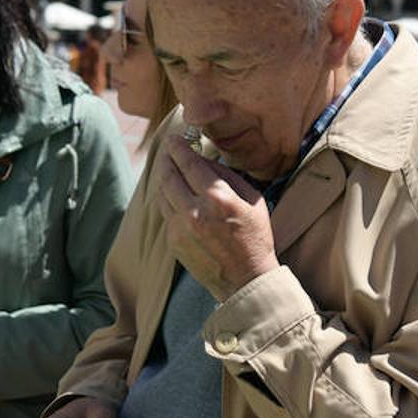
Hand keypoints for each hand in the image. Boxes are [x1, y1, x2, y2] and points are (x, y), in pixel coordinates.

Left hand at [153, 132, 278, 301]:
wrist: (245, 280)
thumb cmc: (255, 237)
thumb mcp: (253, 200)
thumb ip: (228, 176)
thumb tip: (206, 159)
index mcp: (217, 198)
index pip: (189, 163)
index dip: (179, 147)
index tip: (175, 138)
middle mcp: (194, 211)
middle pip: (168, 175)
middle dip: (166, 158)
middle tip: (167, 148)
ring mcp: (180, 228)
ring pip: (162, 193)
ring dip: (164, 177)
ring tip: (169, 168)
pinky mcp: (173, 241)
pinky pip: (166, 212)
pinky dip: (168, 199)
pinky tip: (174, 194)